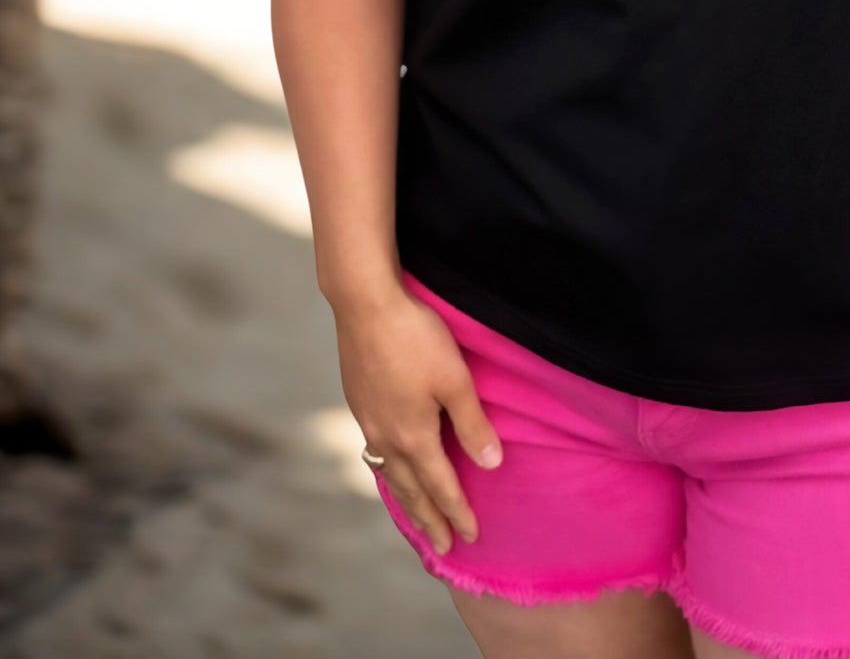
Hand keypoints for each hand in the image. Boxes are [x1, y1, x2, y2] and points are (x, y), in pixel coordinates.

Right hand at [334, 280, 503, 556]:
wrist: (365, 304)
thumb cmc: (416, 337)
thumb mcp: (455, 379)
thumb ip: (472, 424)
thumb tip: (491, 465)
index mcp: (412, 436)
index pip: (440, 485)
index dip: (457, 511)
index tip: (471, 536)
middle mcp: (385, 437)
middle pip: (410, 490)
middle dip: (428, 519)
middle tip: (441, 547)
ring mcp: (367, 420)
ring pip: (388, 473)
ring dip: (405, 498)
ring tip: (416, 516)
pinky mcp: (358, 401)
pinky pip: (375, 452)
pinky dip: (388, 471)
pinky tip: (390, 465)